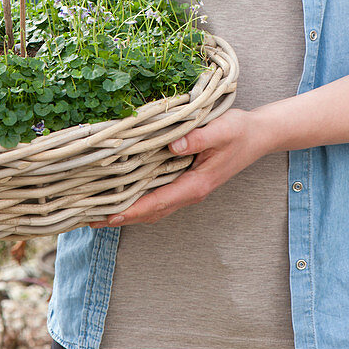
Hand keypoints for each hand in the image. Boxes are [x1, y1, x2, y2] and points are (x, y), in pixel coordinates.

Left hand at [90, 108, 263, 227]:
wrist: (258, 135)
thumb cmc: (240, 131)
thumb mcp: (222, 130)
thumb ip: (198, 138)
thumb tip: (173, 144)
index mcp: (196, 184)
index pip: (158, 202)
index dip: (133, 210)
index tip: (109, 215)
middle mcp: (191, 192)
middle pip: (151, 212)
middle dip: (122, 217)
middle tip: (90, 218)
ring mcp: (189, 189)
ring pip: (154, 208)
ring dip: (129, 212)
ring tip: (99, 212)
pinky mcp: (187, 181)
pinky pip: (159, 198)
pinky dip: (140, 202)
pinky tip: (125, 195)